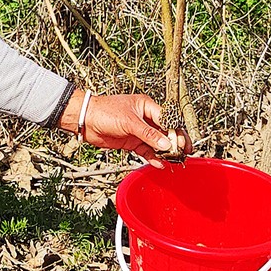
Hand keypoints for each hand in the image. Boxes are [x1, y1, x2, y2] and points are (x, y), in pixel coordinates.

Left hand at [58, 90, 185, 156]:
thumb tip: (166, 144)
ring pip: (157, 142)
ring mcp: (139, 131)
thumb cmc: (105, 112)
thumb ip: (148, 134)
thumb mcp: (129, 122)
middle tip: (184, 153)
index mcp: (147, 106)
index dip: (175, 131)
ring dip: (165, 152)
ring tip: (175, 161)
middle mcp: (145, 118)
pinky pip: (147, 150)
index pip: (167, 119)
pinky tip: (160, 164)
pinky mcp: (132, 142)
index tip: (181, 143)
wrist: (86, 120)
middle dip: (175, 142)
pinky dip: (153, 157)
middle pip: (165, 131)